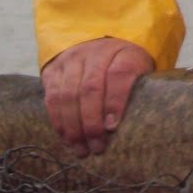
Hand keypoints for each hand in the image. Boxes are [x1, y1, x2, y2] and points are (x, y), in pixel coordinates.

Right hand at [41, 36, 153, 156]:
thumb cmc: (124, 66)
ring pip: (68, 95)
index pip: (119, 74)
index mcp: (123, 52)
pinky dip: (58, 121)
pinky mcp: (53, 70)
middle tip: (97, 147)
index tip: (112, 127)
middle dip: (91, 122)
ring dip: (73, 126)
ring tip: (81, 148)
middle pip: (90, 88)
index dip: (115, 102)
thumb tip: (125, 126)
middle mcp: (95, 53)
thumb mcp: (140, 71)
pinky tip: (66, 137)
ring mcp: (71, 59)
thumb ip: (137, 91)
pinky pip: (52, 98)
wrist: (97, 44)